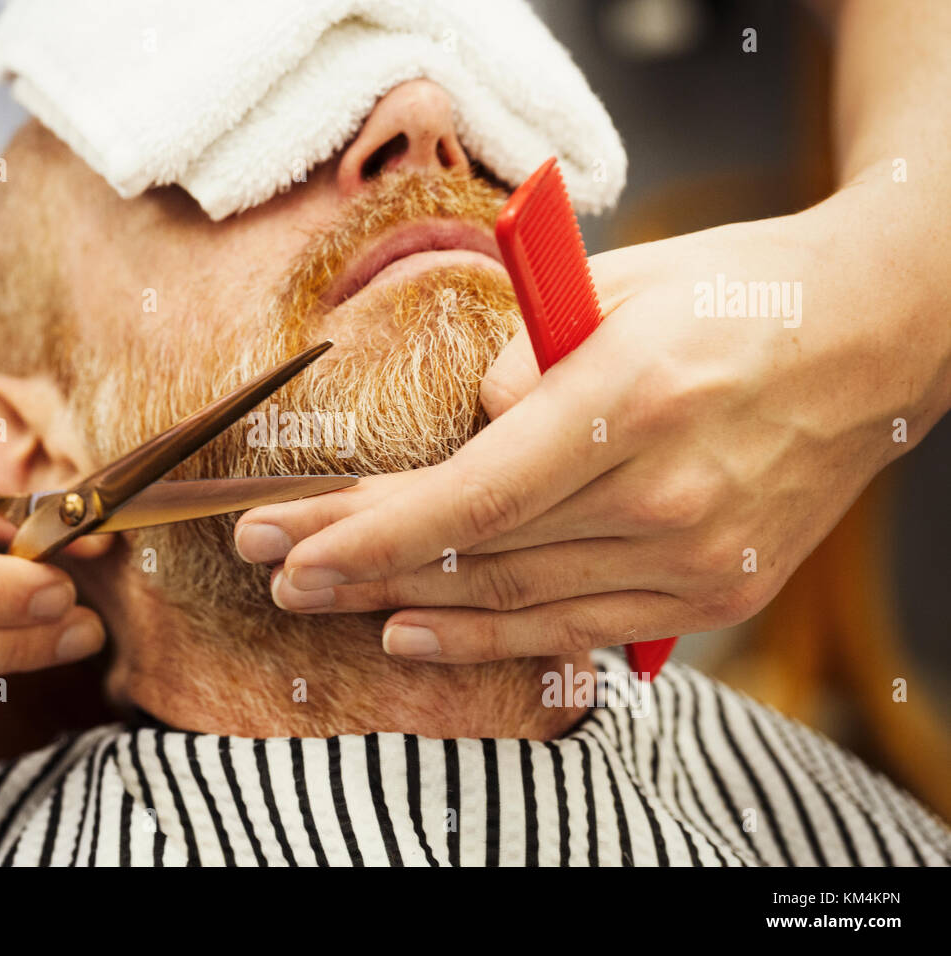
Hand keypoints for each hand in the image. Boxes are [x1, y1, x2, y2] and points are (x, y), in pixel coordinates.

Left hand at [234, 186, 949, 661]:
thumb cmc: (741, 292)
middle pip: (478, 553)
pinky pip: (581, 630)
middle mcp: (665, 495)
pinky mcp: (716, 592)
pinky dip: (494, 638)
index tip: (286, 538)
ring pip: (520, 604)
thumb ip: (525, 359)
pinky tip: (420, 630)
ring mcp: (696, 556)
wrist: (873, 335)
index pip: (470, 496)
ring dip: (410, 607)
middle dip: (359, 565)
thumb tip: (467, 426)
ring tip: (326, 603)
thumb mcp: (619, 284)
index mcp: (632, 401)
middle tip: (276, 565)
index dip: (367, 531)